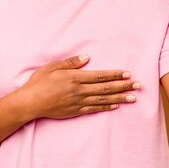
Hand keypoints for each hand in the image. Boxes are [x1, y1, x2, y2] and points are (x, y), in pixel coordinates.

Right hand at [20, 55, 140, 118]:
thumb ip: (71, 62)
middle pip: (106, 88)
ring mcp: (78, 102)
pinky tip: (116, 105)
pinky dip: (106, 107)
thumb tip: (87, 58)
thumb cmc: (39, 82)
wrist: (30, 103)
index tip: (127, 74)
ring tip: (133, 97)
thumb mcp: (52, 67)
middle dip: (123, 86)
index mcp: (74, 78)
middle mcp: (79, 91)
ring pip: (103, 100)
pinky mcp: (75, 111)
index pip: (100, 76)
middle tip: (138, 85)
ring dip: (120, 98)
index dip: (115, 75)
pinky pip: (94, 109)